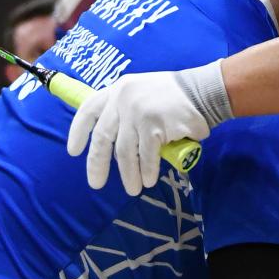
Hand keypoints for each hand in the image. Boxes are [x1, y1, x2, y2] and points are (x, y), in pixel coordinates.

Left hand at [67, 70, 210, 194]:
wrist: (204, 91)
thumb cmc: (174, 96)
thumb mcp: (142, 92)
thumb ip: (125, 110)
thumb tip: (111, 143)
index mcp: (118, 89)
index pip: (89, 109)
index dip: (78, 131)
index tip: (73, 151)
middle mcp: (123, 99)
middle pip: (103, 137)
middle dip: (97, 164)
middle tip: (96, 183)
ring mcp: (138, 112)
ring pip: (125, 151)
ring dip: (128, 174)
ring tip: (133, 189)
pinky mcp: (154, 125)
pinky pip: (146, 155)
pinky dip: (147, 170)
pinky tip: (148, 180)